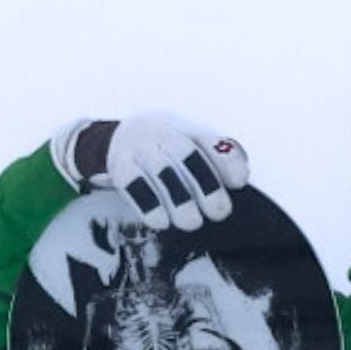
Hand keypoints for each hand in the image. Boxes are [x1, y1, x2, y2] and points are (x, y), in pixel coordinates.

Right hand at [50, 111, 249, 231]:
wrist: (111, 140)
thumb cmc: (158, 149)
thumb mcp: (184, 144)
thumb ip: (212, 158)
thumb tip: (240, 178)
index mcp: (183, 128)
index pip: (209, 139)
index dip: (226, 160)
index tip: (239, 183)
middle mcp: (162, 132)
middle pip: (187, 155)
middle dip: (206, 185)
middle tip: (218, 212)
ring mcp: (139, 148)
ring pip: (162, 173)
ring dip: (180, 201)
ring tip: (191, 221)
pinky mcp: (120, 166)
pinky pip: (135, 186)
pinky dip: (150, 206)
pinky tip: (161, 221)